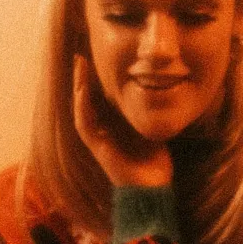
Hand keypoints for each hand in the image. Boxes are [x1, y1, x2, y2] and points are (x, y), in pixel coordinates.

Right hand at [73, 55, 173, 187]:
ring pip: (82, 107)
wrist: (152, 187)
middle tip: (81, 55)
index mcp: (114, 125)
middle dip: (83, 78)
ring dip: (79, 86)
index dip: (96, 79)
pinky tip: (82, 90)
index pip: (101, 97)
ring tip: (79, 66)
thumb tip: (163, 90)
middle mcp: (102, 129)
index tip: (96, 58)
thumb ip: (150, 112)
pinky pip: (84, 123)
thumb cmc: (154, 161)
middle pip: (87, 99)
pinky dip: (82, 106)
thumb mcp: (152, 128)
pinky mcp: (96, 147)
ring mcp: (97, 138)